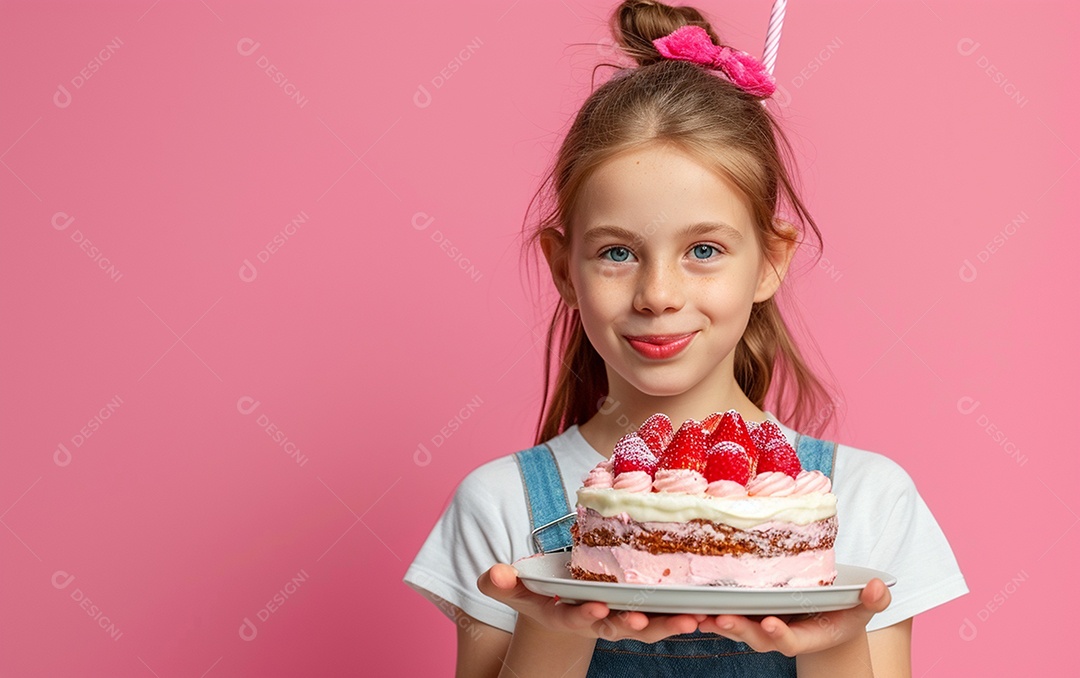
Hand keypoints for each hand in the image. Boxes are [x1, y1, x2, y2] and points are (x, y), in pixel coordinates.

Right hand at [478, 563, 702, 642]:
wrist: (566, 605)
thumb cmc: (543, 593)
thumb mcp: (519, 591)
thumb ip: (503, 584)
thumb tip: (491, 575)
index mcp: (571, 615)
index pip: (578, 617)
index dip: (587, 613)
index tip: (597, 605)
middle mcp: (600, 621)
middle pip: (621, 627)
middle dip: (637, 624)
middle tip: (650, 618)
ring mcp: (624, 618)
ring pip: (650, 625)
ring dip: (671, 625)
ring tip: (693, 619)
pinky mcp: (645, 610)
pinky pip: (666, 615)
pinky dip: (685, 614)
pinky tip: (709, 609)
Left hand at [697, 578, 891, 656]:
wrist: (826, 616)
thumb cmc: (846, 610)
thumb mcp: (864, 606)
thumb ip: (873, 601)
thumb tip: (879, 588)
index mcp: (808, 635)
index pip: (792, 640)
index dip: (780, 635)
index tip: (771, 624)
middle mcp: (781, 634)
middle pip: (757, 637)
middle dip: (740, 629)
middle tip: (723, 618)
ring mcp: (763, 624)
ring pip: (738, 627)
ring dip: (719, 621)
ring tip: (701, 613)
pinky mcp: (750, 612)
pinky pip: (729, 613)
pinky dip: (711, 610)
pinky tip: (694, 602)